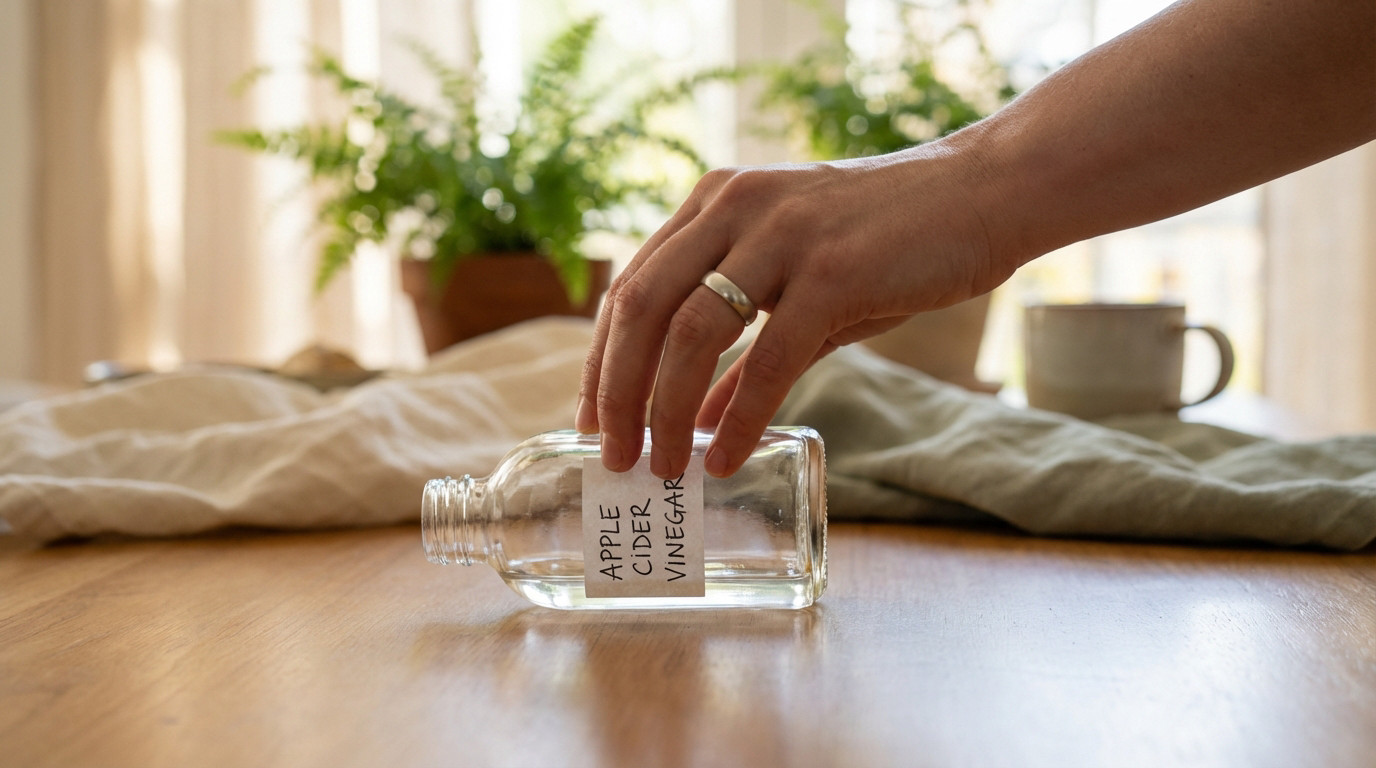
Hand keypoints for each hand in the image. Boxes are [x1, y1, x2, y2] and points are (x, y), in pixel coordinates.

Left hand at [576, 145, 1011, 478]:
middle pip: (642, 309)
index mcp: (715, 202)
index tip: (590, 419)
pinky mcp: (833, 273)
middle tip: (611, 454)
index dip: (600, 359)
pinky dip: (738, 417)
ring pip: (692, 334)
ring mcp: (783, 236)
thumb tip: (692, 421)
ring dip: (665, 411)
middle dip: (616, 391)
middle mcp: (734, 208)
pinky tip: (723, 459)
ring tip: (660, 467)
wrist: (982, 194)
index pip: (630, 287)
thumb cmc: (887, 243)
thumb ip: (738, 345)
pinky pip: (767, 359)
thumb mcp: (796, 285)